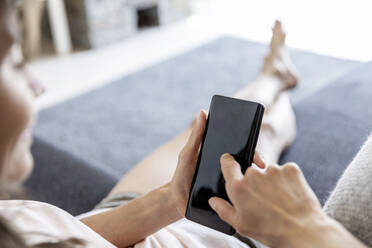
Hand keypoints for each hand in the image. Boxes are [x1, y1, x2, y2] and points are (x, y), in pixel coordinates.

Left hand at [169, 111, 266, 218]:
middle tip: (261, 166)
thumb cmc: (182, 174)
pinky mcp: (228, 200)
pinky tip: (251, 196)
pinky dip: (246, 196)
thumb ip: (196, 135)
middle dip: (257, 165)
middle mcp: (229, 171)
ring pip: (247, 182)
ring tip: (256, 181)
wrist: (176, 201)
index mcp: (222, 158)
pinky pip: (240, 198)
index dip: (252, 151)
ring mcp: (229, 186)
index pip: (242, 151)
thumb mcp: (188, 154)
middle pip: (248, 166)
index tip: (257, 154)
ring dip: (254, 181)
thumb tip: (202, 112)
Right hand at [209, 154, 323, 246]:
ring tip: (279, 200)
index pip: (228, 161)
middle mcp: (253, 174)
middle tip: (263, 199)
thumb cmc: (271, 231)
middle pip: (250, 170)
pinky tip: (289, 195)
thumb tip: (213, 201)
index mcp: (238, 187)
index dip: (230, 162)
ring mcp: (273, 169)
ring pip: (268, 171)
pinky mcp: (290, 169)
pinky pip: (285, 170)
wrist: (303, 231)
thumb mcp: (241, 225)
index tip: (232, 165)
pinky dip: (287, 180)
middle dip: (254, 181)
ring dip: (271, 181)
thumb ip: (223, 210)